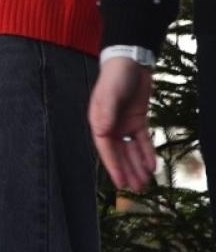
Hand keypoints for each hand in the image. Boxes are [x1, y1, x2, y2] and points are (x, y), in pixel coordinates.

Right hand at [90, 56, 156, 190]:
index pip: (107, 149)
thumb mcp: (111, 94)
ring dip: (137, 166)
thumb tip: (103, 132)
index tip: (120, 182)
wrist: (130, 62)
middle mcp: (111, 126)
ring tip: (144, 183)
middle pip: (119, 154)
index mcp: (99, 122)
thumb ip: (107, 113)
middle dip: (127, 171)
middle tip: (135, 189)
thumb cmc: (115, 77)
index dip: (114, 166)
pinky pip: (142, 141)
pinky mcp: (137, 120)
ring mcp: (124, 124)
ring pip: (131, 150)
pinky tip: (152, 165)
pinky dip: (147, 152)